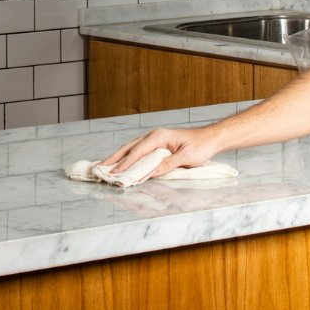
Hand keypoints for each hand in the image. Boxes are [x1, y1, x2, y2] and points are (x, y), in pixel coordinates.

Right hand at [99, 126, 219, 180]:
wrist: (210, 138)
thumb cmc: (201, 146)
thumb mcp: (187, 157)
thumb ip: (168, 164)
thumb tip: (151, 172)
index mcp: (159, 137)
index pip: (138, 151)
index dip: (125, 163)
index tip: (114, 172)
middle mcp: (154, 136)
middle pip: (129, 147)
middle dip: (114, 158)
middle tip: (100, 167)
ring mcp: (154, 139)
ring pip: (131, 148)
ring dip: (119, 157)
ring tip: (106, 166)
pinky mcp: (157, 145)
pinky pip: (139, 151)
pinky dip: (128, 157)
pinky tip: (122, 164)